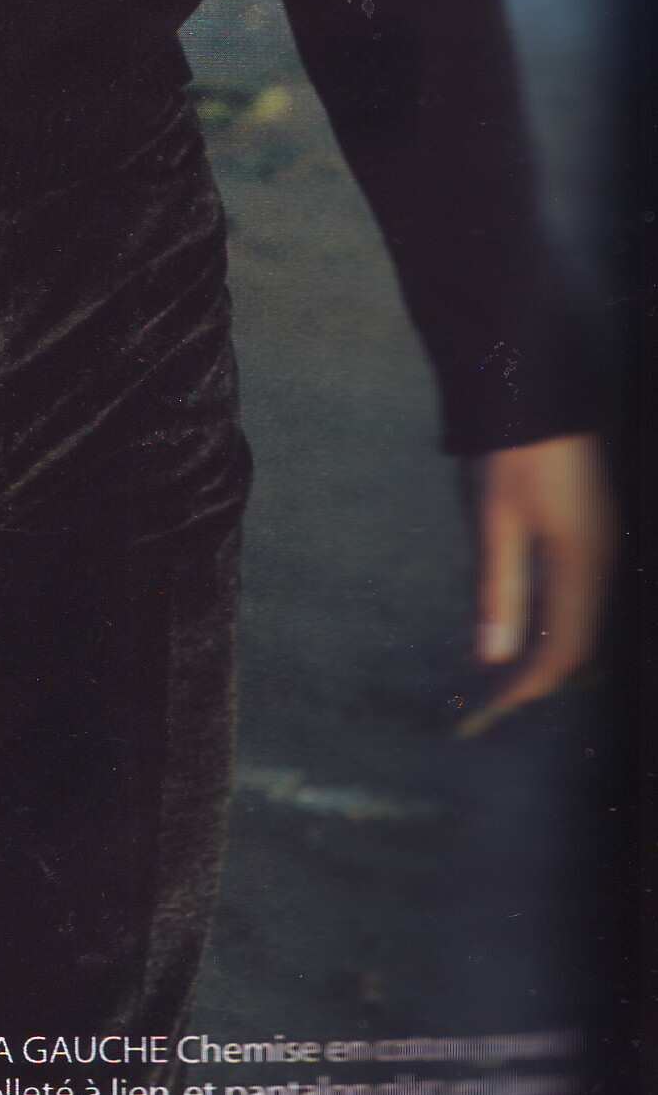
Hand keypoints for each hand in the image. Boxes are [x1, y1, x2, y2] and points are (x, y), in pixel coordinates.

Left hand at [456, 431, 615, 733]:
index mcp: (582, 565)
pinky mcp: (593, 531)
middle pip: (577, 640)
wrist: (536, 386)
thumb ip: (497, 590)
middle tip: (490, 698)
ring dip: (543, 646)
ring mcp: (603, 545)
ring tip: (495, 667)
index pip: (563, 649)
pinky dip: (549, 616)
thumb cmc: (512, 452)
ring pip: (580, 618)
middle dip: (536, 673)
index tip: (491, 709)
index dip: (530, 684)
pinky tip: (517, 619)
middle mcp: (603, 562)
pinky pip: (579, 592)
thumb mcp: (496, 521)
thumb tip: (491, 658)